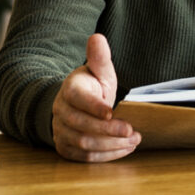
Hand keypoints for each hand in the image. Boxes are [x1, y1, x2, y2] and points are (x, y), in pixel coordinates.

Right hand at [51, 33, 139, 161]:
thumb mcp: (99, 71)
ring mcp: (61, 131)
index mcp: (70, 90)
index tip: (112, 111)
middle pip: (81, 126)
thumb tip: (97, 37)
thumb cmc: (92, 86)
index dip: (94, 107)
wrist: (74, 105)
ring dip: (111, 145)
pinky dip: (105, 156)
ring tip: (134, 141)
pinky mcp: (65, 147)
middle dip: (108, 131)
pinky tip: (124, 150)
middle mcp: (61, 112)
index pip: (78, 99)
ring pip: (83, 144)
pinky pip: (83, 157)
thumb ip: (100, 57)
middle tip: (133, 132)